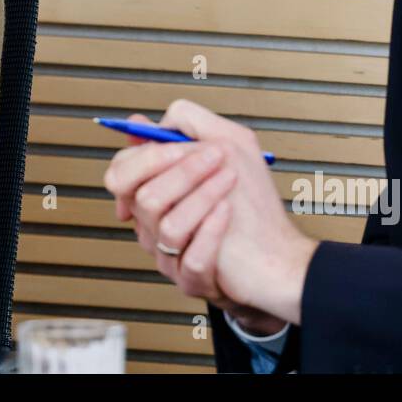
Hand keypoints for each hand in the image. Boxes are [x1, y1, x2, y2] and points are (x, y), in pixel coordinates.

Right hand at [103, 100, 318, 325]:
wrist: (279, 255)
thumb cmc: (254, 203)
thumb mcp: (229, 144)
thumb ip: (187, 123)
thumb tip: (142, 121)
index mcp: (155, 196)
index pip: (121, 176)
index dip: (146, 157)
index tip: (181, 145)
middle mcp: (156, 227)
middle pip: (141, 198)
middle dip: (181, 172)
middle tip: (214, 158)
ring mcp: (171, 257)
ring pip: (168, 226)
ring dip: (204, 196)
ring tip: (230, 182)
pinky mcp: (192, 280)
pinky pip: (192, 259)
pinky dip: (213, 231)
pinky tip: (228, 213)